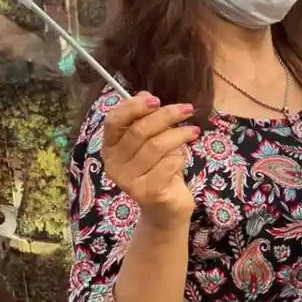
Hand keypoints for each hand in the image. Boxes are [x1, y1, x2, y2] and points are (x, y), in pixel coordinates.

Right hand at [102, 92, 197, 228]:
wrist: (166, 206)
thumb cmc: (158, 169)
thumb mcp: (150, 141)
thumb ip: (145, 119)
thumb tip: (145, 95)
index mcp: (109, 147)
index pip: (113, 120)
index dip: (134, 107)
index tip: (156, 100)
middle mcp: (113, 164)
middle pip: (139, 131)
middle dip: (166, 116)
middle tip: (187, 109)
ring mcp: (128, 180)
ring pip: (157, 146)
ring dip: (179, 135)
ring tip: (192, 132)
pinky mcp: (147, 192)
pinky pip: (168, 164)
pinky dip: (180, 157)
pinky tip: (182, 159)